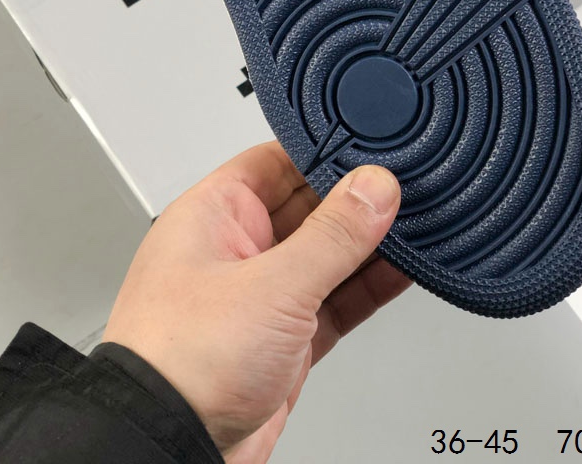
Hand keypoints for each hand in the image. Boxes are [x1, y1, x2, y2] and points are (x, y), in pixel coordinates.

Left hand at [102, 141, 407, 462]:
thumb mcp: (271, 287)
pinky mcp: (282, 340)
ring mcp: (259, 297)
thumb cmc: (179, 365)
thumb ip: (331, 236)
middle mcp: (235, 250)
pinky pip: (333, 300)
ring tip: (415, 224)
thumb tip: (373, 189)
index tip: (371, 148)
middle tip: (404, 188)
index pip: (276, 161)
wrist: (166, 451)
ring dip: (368, 245)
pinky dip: (366, 287)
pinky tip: (400, 271)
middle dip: (354, 200)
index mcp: (213, 215)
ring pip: (325, 256)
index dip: (323, 152)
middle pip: (307, 207)